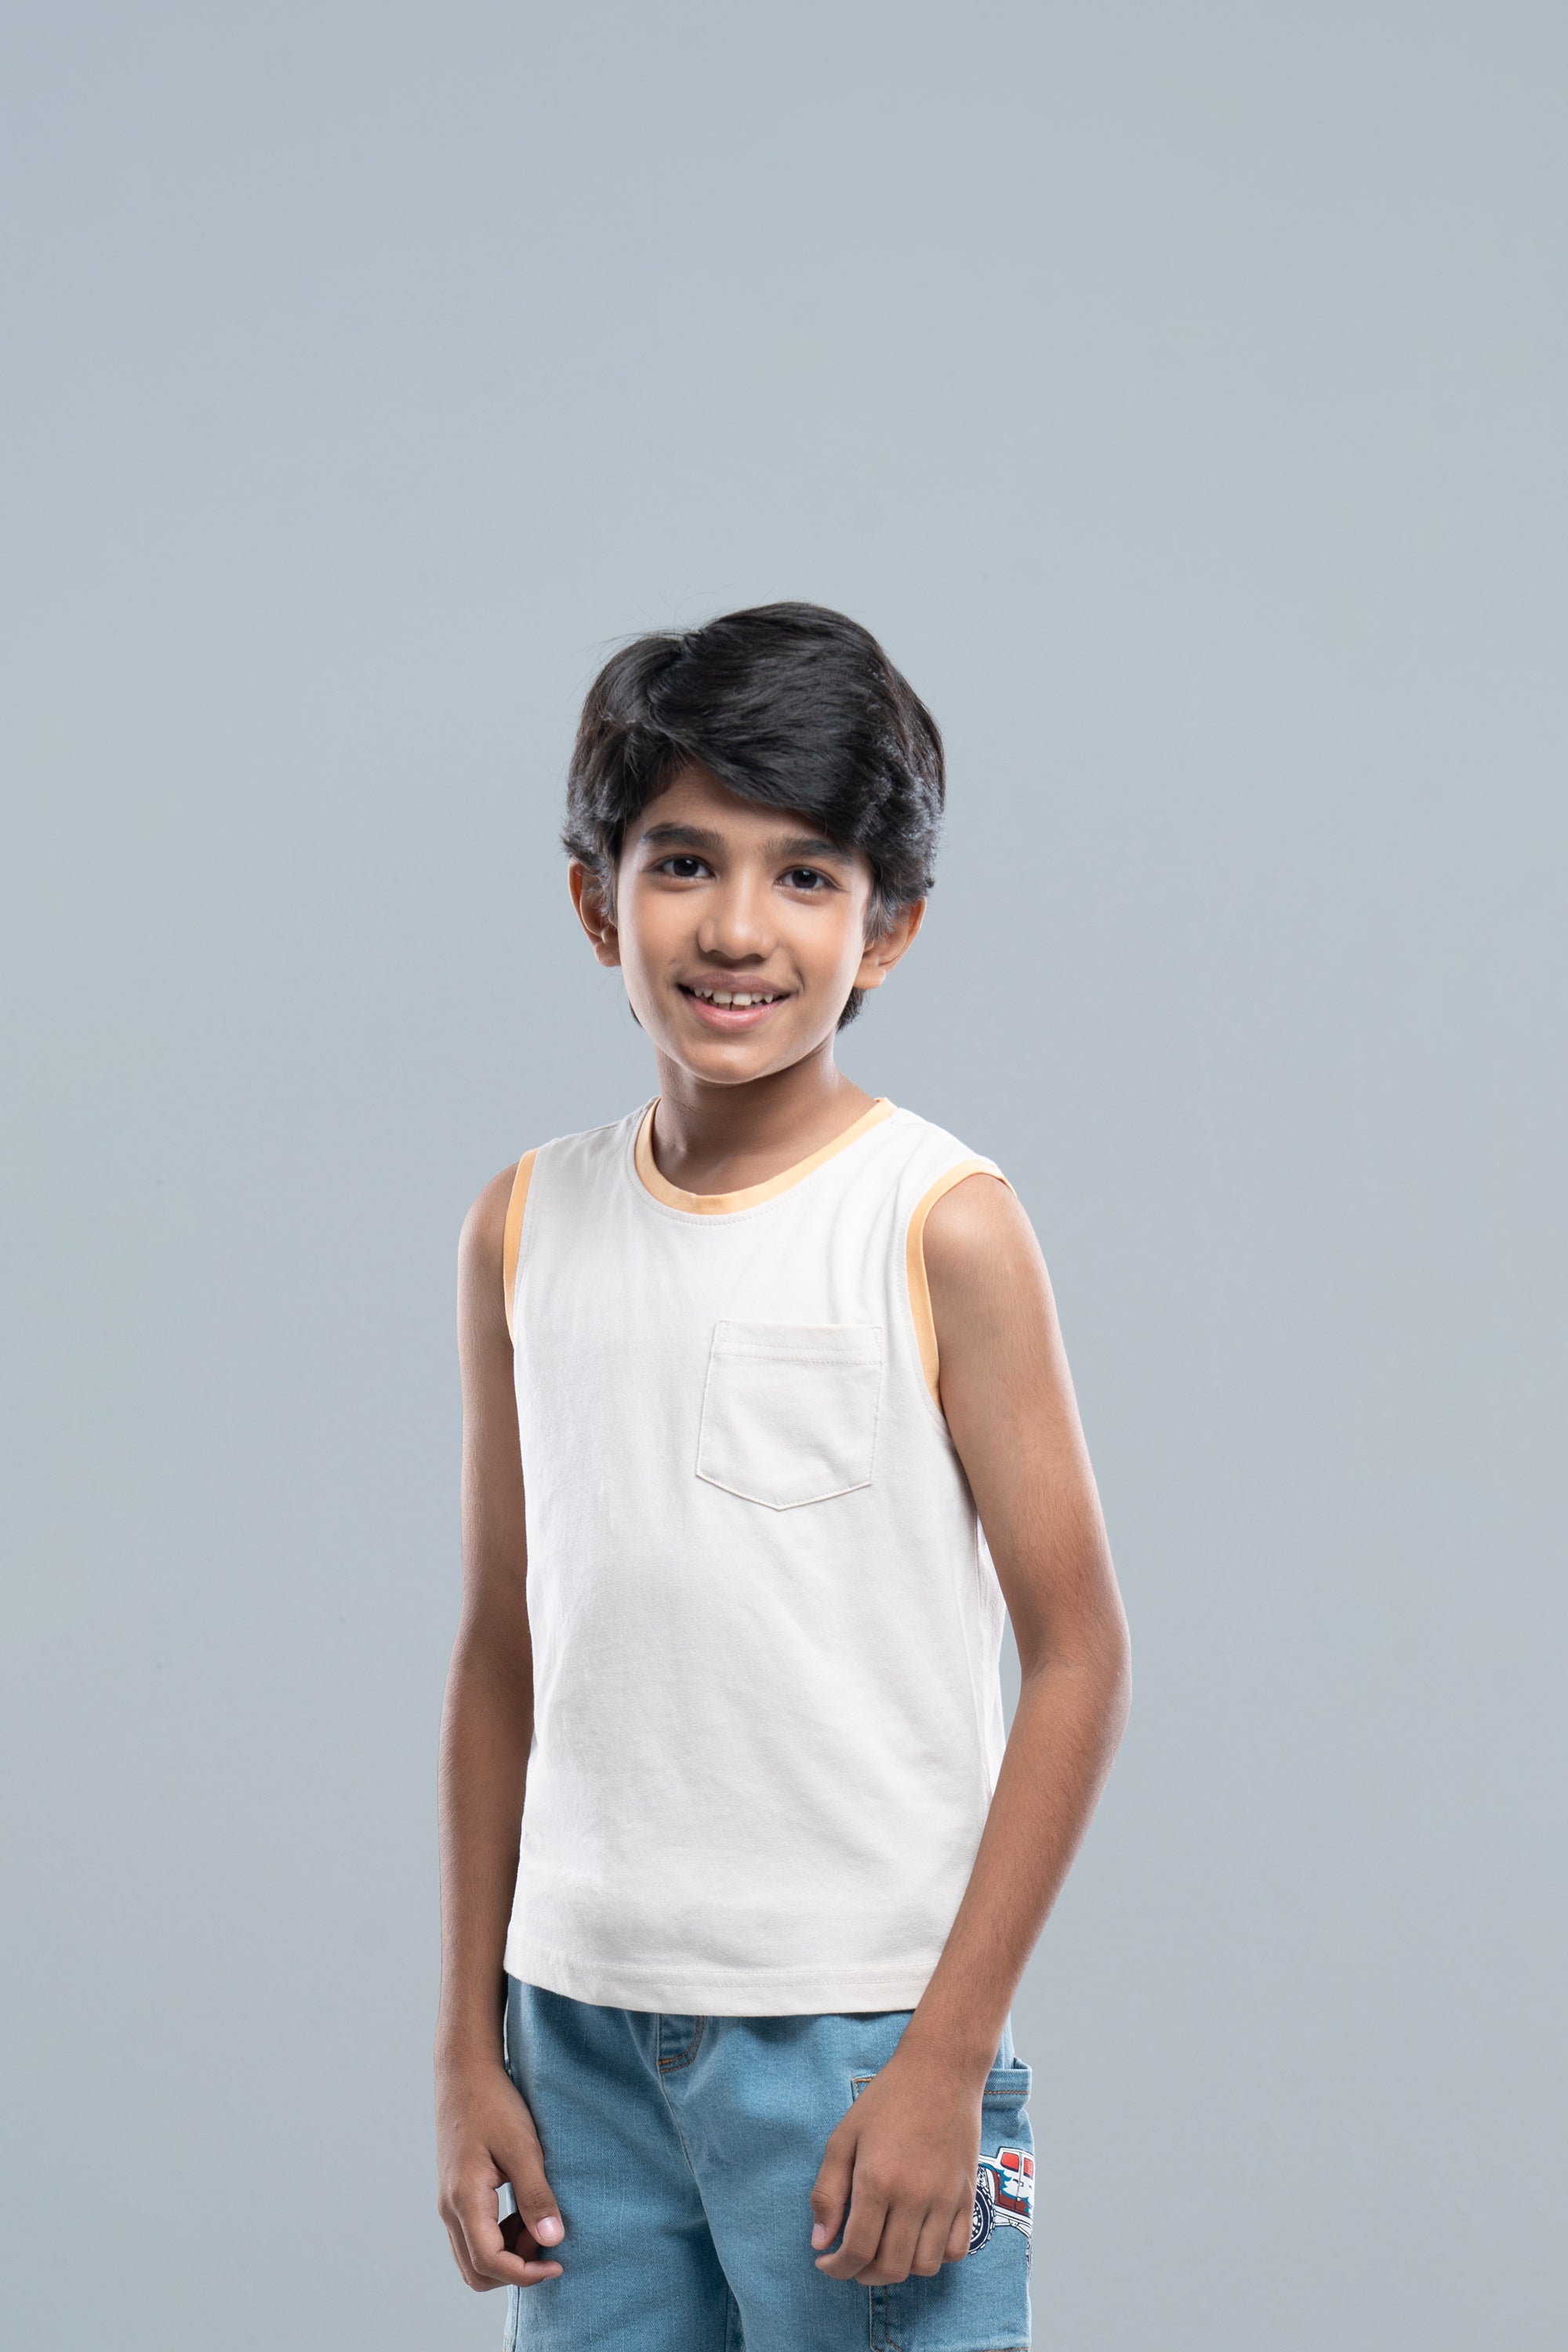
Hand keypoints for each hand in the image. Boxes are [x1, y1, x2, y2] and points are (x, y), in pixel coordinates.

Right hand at [436, 2054, 565, 2290]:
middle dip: (515, 2269)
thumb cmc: (494, 2103)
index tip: (559, 2263)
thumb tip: (553, 2241)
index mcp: (464, 2199)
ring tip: (536, 2220)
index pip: (490, 2262)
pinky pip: (474, 2236)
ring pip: (473, 2257)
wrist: (465, 2072)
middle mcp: (450, 2208)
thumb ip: (536, 2195)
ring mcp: (449, 2202)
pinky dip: (499, 2238)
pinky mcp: (455, 2193)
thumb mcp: (523, 2147)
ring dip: (507, 2254)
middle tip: (546, 2239)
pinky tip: (522, 2210)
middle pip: (476, 2271)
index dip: (526, 2273)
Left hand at [809, 2042, 982, 2285]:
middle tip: (852, 2259)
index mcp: (877, 2181)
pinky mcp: (968, 2195)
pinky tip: (917, 2239)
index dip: (837, 2268)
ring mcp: (945, 2199)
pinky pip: (957, 2250)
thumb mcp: (843, 2137)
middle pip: (891, 2267)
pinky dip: (937, 2256)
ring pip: (924, 2266)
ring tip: (884, 2249)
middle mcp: (913, 2197)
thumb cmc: (886, 2100)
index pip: (857, 2251)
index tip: (826, 2262)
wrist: (940, 2070)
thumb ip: (827, 2192)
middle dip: (864, 2274)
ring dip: (900, 2269)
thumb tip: (820, 2242)